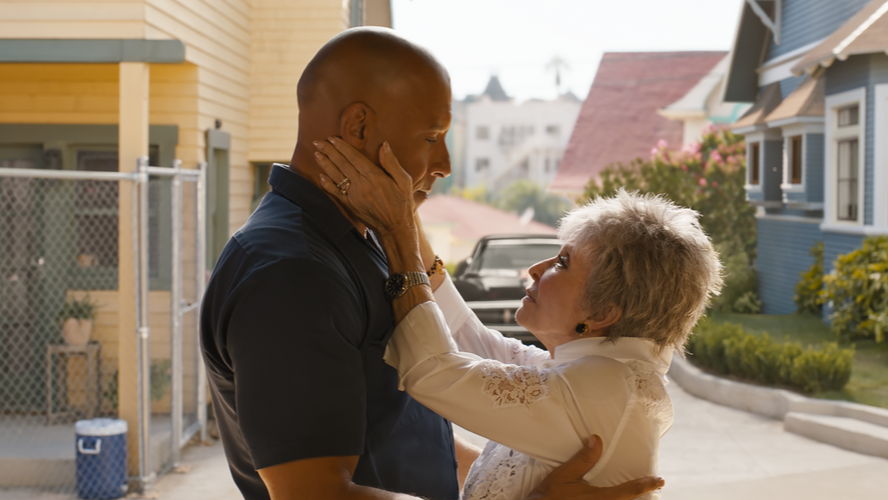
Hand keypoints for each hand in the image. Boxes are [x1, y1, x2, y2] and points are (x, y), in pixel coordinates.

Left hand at [314, 137, 414, 237]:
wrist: (395, 228)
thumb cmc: (402, 203)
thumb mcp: (404, 181)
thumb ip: (392, 163)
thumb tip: (384, 145)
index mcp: (374, 176)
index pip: (354, 157)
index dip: (342, 147)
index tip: (332, 138)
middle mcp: (361, 184)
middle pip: (342, 164)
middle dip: (329, 151)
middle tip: (317, 142)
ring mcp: (354, 195)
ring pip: (336, 176)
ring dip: (325, 164)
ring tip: (316, 154)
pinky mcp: (350, 205)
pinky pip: (335, 192)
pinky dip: (327, 184)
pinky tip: (321, 176)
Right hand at [524, 436, 663, 499]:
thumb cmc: (548, 497)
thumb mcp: (564, 475)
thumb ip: (583, 459)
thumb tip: (597, 440)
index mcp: (601, 499)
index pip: (630, 490)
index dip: (647, 484)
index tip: (660, 480)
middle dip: (640, 496)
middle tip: (651, 487)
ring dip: (626, 499)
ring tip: (636, 494)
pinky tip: (609, 497)